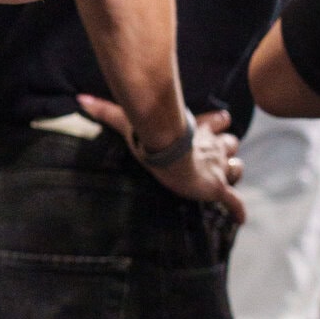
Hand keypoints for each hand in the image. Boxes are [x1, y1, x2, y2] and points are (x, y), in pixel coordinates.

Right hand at [77, 95, 245, 221]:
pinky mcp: (217, 188)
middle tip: (217, 156)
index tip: (219, 121)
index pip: (218, 121)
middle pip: (230, 144)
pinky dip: (237, 210)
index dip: (218, 123)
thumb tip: (80, 99)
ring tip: (224, 178)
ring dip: (232, 171)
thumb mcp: (127, 122)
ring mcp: (216, 169)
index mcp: (199, 130)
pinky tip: (239, 219)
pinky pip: (234, 202)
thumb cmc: (153, 136)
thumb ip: (106, 110)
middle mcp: (212, 147)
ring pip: (235, 168)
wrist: (170, 155)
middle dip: (226, 149)